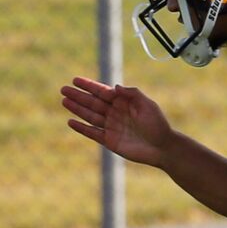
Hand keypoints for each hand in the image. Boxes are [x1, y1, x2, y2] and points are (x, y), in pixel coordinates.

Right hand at [61, 77, 175, 165]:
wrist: (163, 148)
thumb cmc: (158, 125)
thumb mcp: (147, 105)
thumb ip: (132, 94)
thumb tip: (115, 86)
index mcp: (125, 103)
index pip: (103, 92)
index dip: (89, 86)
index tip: (75, 80)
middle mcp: (116, 113)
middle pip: (93, 102)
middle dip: (78, 96)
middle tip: (63, 89)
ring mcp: (111, 127)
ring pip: (90, 115)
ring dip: (77, 109)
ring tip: (64, 101)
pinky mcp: (109, 140)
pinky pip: (92, 132)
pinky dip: (81, 128)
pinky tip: (71, 121)